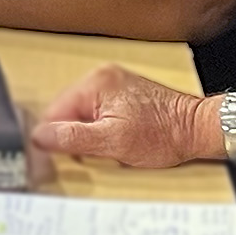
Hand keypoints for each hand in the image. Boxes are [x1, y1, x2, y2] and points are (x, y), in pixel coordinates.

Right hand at [31, 64, 221, 167]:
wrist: (195, 129)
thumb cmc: (162, 134)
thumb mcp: (112, 142)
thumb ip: (73, 138)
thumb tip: (40, 136)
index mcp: (95, 83)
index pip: (55, 113)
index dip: (57, 139)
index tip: (65, 157)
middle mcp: (102, 78)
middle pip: (67, 113)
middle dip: (76, 137)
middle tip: (96, 153)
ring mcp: (113, 85)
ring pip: (82, 116)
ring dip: (89, 136)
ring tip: (111, 147)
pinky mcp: (123, 96)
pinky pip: (98, 115)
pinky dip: (102, 131)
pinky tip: (117, 141)